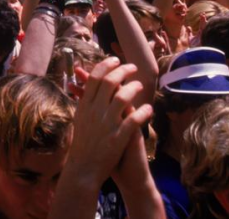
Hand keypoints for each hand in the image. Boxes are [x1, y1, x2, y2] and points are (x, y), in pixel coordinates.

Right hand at [65, 58, 152, 187]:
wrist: (83, 168)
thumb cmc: (82, 143)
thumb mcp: (80, 118)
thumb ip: (84, 100)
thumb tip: (85, 82)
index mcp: (85, 106)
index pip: (95, 77)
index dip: (106, 65)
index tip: (115, 60)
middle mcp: (94, 112)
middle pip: (110, 82)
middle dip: (123, 71)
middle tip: (132, 67)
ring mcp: (106, 124)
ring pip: (123, 97)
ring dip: (134, 88)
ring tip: (140, 86)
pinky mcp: (118, 137)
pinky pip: (133, 120)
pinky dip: (143, 112)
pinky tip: (149, 109)